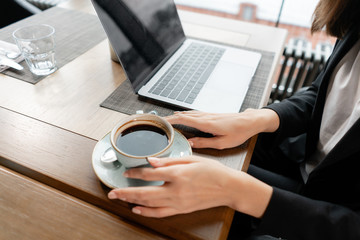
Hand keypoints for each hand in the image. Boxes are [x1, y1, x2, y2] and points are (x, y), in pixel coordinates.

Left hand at [108, 156, 272, 217]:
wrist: (228, 188)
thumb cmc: (213, 171)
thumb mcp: (192, 159)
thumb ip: (170, 160)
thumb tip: (151, 160)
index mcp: (178, 174)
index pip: (150, 173)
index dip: (136, 172)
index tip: (127, 172)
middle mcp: (176, 190)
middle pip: (145, 192)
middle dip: (126, 192)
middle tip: (112, 191)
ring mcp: (178, 202)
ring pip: (150, 204)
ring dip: (132, 201)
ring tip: (120, 199)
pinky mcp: (181, 209)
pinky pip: (161, 213)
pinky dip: (147, 212)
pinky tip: (138, 209)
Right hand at [165, 109, 278, 149]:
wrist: (250, 121)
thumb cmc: (238, 132)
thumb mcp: (222, 143)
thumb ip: (204, 143)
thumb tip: (190, 143)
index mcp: (206, 124)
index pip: (184, 120)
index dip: (171, 120)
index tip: (162, 122)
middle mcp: (206, 117)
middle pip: (184, 115)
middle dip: (171, 117)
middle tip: (161, 121)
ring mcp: (209, 114)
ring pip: (189, 113)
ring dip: (178, 115)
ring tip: (169, 118)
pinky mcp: (212, 114)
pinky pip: (195, 113)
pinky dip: (186, 114)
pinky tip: (185, 115)